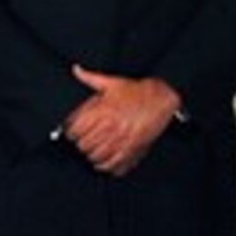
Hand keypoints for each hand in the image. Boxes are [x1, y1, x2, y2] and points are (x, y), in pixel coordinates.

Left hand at [63, 65, 181, 176]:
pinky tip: (105, 158)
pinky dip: (105, 165)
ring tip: (97, 147)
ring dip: (93, 154)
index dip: (71, 131)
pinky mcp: (132, 150)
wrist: (163, 98)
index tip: (75, 130)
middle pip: (83, 146)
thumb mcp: (113, 83)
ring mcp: (122, 141)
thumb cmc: (137, 91)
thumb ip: (91, 78)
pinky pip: (111, 166)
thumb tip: (76, 70)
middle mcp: (111, 128)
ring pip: (95, 158)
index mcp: (103, 112)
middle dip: (82, 143)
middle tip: (88, 137)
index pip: (74, 131)